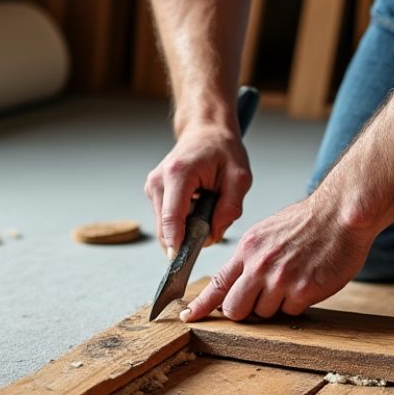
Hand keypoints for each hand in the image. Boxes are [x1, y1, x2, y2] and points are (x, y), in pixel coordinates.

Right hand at [144, 127, 250, 255]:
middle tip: (212, 228)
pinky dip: (181, 221)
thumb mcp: (239, 177)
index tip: (180, 263)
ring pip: (164, 227)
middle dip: (187, 237)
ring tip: (205, 210)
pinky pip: (166, 219)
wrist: (206, 131)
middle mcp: (159, 181)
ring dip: (185, 229)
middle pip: (165, 228)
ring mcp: (153, 187)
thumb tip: (213, 236)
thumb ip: (230, 209)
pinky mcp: (153, 192)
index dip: (176, 243)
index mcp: (178, 174)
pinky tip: (196, 207)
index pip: (171, 218)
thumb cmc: (223, 150)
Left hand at [180, 193, 376, 320]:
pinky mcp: (303, 291)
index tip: (190, 316)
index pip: (217, 284)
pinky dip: (298, 303)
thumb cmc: (308, 222)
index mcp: (247, 249)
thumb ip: (249, 257)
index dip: (202, 305)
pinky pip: (291, 312)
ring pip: (265, 313)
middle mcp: (259, 266)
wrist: (341, 213)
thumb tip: (236, 280)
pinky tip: (308, 281)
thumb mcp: (266, 233)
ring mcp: (280, 279)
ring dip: (277, 304)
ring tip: (293, 279)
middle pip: (235, 309)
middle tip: (261, 298)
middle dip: (245, 310)